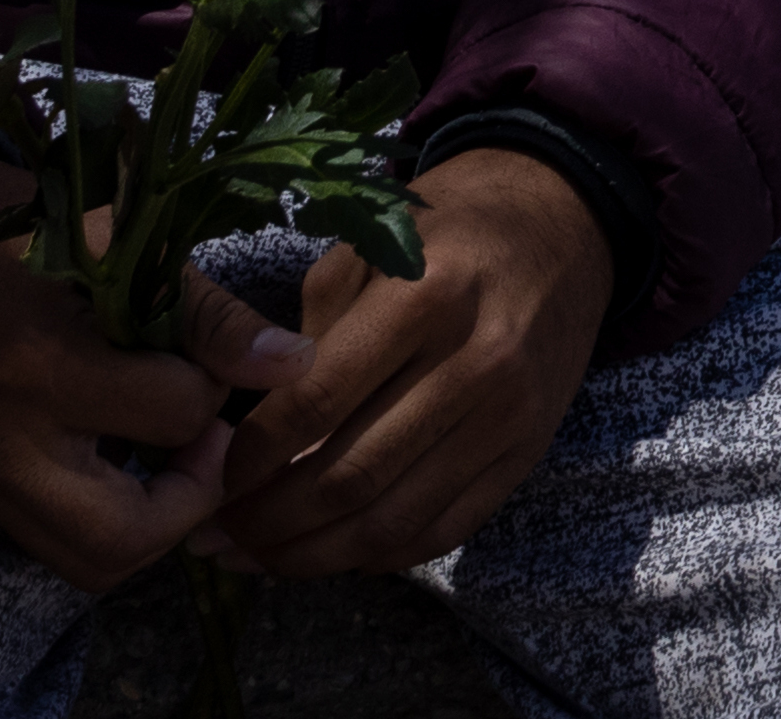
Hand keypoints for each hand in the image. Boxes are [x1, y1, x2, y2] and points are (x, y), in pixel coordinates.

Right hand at [0, 144, 303, 593]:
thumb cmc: (15, 234)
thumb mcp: (116, 247)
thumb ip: (206, 316)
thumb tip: (293, 365)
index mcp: (38, 363)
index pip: (171, 414)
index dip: (216, 391)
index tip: (218, 363)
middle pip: (121, 538)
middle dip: (192, 500)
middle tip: (208, 442)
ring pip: (83, 562)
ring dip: (149, 522)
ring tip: (170, 454)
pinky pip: (48, 540)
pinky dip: (102, 515)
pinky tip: (122, 457)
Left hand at [200, 146, 618, 576]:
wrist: (566, 225)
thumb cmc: (450, 230)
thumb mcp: (368, 247)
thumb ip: (305, 337)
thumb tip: (248, 439)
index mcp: (426, 296)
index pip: (313, 406)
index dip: (249, 457)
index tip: (214, 475)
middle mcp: (476, 361)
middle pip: (347, 479)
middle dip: (266, 522)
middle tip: (218, 532)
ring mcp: (510, 414)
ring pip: (389, 523)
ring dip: (310, 555)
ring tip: (260, 554)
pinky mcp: (529, 450)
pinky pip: (440, 531)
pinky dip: (375, 556)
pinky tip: (333, 548)